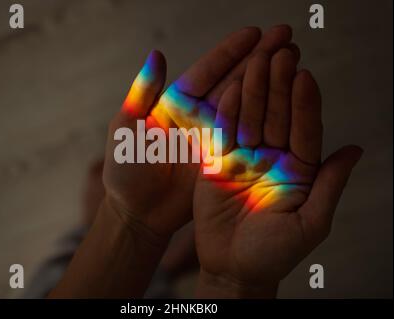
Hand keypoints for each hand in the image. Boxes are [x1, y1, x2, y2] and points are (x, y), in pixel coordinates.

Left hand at [103, 26, 294, 238]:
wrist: (136, 212)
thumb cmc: (124, 171)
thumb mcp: (126, 128)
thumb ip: (142, 93)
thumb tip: (157, 54)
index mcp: (175, 103)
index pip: (207, 71)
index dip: (229, 52)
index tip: (256, 33)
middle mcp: (198, 116)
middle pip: (232, 82)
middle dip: (258, 59)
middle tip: (286, 37)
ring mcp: (213, 137)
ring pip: (245, 105)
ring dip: (268, 83)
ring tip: (292, 61)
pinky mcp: (223, 158)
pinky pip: (246, 135)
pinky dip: (265, 118)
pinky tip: (286, 101)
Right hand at [194, 49, 362, 296]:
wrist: (232, 269)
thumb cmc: (273, 254)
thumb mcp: (310, 224)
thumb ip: (329, 186)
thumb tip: (354, 150)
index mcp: (299, 170)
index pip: (305, 131)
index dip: (304, 104)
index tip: (304, 76)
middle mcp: (273, 158)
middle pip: (277, 117)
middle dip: (279, 87)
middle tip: (280, 54)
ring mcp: (245, 158)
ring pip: (250, 119)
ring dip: (253, 91)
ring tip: (255, 62)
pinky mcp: (219, 163)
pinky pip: (222, 135)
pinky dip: (225, 113)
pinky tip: (230, 90)